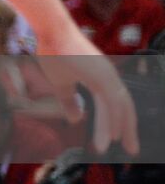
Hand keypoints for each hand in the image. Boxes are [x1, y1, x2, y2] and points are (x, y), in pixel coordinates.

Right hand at [35, 24, 138, 155]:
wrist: (50, 33)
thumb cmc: (53, 53)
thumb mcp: (60, 84)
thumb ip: (69, 101)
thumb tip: (76, 119)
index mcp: (102, 78)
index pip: (117, 105)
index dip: (119, 123)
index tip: (117, 141)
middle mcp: (110, 77)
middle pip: (125, 109)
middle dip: (129, 131)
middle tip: (132, 151)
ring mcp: (108, 76)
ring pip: (120, 108)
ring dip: (119, 129)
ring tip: (116, 148)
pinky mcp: (103, 77)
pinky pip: (111, 104)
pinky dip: (112, 121)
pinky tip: (110, 136)